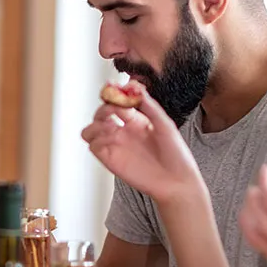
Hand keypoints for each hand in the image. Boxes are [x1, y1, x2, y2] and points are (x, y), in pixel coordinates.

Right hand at [81, 85, 203, 205]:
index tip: (115, 88)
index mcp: (137, 120)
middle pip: (100, 114)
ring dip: (95, 123)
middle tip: (113, 108)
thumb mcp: (164, 123)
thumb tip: (134, 85)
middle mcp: (123, 132)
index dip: (113, 94)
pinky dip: (96, 139)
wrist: (176, 181)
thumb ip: (148, 105)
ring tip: (108, 124)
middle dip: (104, 107)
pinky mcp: (110, 160)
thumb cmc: (176, 155)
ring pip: (90, 130)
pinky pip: (93, 146)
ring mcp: (116, 145)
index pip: (117, 102)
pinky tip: (110, 139)